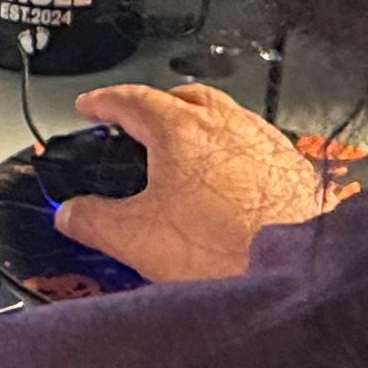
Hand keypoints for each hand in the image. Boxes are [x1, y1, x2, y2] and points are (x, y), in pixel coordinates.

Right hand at [51, 81, 336, 283]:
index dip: (103, 101)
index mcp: (181, 129)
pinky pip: (254, 144)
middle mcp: (226, 124)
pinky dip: (232, 152)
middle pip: (182, 97)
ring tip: (184, 155)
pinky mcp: (290, 166)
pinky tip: (230, 183)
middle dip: (155, 105)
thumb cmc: (228, 247)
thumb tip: (71, 214)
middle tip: (137, 123)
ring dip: (198, 126)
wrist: (296, 270)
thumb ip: (92, 220)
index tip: (92, 106)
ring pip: (223, 116)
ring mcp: (263, 141)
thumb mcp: (135, 238)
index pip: (131, 99)